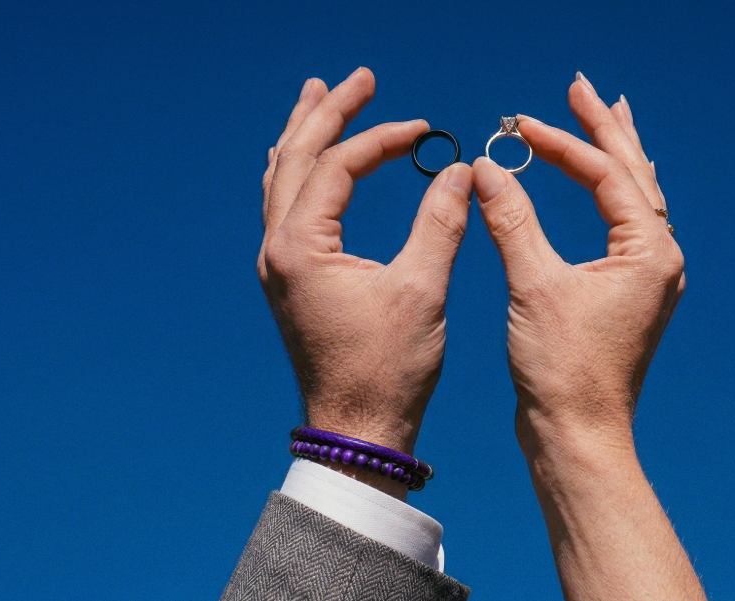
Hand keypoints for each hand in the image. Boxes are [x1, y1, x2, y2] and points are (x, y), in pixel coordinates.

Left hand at [259, 68, 472, 495]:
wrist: (356, 429)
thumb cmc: (388, 368)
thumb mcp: (421, 290)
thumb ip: (440, 222)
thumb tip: (457, 169)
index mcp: (301, 247)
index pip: (337, 166)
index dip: (381, 139)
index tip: (424, 128)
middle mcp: (277, 249)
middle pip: (294, 159)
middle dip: (325, 113)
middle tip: (356, 77)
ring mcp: (277, 265)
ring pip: (282, 181)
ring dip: (304, 137)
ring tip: (317, 96)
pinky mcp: (288, 279)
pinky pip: (284, 209)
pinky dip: (298, 175)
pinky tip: (302, 162)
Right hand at [472, 75, 683, 448]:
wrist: (576, 434)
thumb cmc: (561, 368)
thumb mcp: (533, 285)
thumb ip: (512, 220)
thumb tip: (487, 166)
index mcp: (648, 252)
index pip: (606, 175)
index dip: (562, 143)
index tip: (519, 122)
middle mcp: (657, 260)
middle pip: (635, 175)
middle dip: (605, 129)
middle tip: (580, 88)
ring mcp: (644, 278)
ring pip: (634, 198)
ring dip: (613, 156)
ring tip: (605, 117)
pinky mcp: (624, 295)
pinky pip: (622, 226)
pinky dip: (607, 195)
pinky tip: (597, 187)